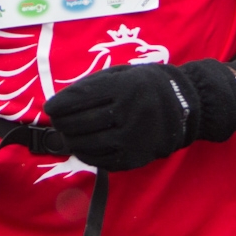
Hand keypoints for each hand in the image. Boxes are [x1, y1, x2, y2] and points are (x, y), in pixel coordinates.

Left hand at [42, 60, 235, 171]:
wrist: (184, 107)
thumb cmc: (145, 86)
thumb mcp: (122, 75)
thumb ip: (92, 87)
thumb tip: (60, 104)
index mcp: (123, 87)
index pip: (79, 98)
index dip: (59, 105)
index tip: (51, 108)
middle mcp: (128, 112)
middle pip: (79, 123)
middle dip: (62, 124)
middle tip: (58, 122)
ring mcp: (132, 137)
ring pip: (86, 144)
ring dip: (71, 140)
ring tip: (68, 135)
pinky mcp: (135, 157)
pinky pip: (101, 160)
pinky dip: (87, 154)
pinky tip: (83, 146)